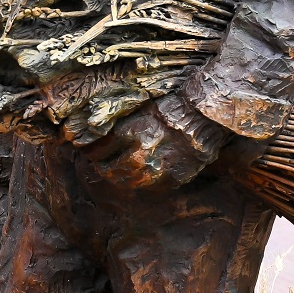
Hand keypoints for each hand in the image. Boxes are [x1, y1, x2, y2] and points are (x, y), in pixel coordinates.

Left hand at [84, 95, 224, 190]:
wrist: (205, 115)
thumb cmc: (171, 105)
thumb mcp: (140, 106)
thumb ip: (117, 121)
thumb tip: (89, 129)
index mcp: (132, 131)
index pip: (99, 149)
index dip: (90, 151)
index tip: (89, 150)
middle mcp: (143, 152)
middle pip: (109, 169)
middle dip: (102, 167)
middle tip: (100, 165)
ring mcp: (158, 167)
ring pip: (128, 181)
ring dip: (119, 177)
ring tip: (117, 173)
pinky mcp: (173, 178)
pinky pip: (151, 187)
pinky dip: (142, 182)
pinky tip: (141, 176)